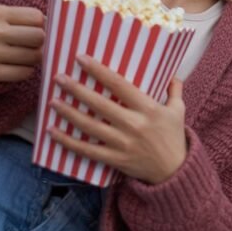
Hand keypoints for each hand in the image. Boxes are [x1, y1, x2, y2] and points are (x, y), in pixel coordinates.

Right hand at [0, 4, 44, 82]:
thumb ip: (15, 17)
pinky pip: (24, 72)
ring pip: (35, 56)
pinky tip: (16, 67)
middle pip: (39, 36)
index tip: (36, 29)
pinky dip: (24, 71)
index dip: (41, 24)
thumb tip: (49, 22)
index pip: (37, 17)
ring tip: (22, 56)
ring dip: (33, 58)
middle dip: (40, 42)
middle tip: (31, 45)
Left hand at [47, 54, 186, 184]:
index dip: (99, 71)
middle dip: (77, 90)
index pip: (120, 85)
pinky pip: (87, 150)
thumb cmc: (174, 137)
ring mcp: (123, 143)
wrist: (174, 171)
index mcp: (148, 109)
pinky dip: (68, 142)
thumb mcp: (179, 111)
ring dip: (68, 113)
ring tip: (53, 102)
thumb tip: (173, 74)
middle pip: (100, 104)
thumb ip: (174, 91)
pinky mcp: (115, 159)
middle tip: (59, 78)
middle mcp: (134, 124)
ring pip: (90, 126)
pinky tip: (53, 132)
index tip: (81, 59)